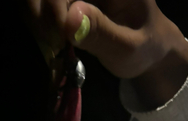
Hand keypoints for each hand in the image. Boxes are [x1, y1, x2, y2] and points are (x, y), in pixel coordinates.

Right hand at [23, 0, 187, 107]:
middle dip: (40, 9)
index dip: (55, 1)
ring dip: (38, 16)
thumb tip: (69, 18)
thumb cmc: (144, 47)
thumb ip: (101, 33)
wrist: (149, 48)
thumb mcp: (127, 47)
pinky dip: (41, 21)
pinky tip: (53, 41)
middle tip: (52, 42)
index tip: (61, 31)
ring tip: (54, 45)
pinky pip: (43, 3)